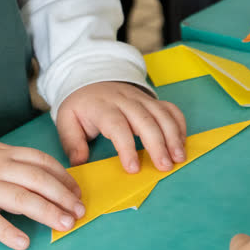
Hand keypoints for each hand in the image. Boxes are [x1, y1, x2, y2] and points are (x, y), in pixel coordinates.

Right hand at [0, 139, 84, 249]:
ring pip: (21, 199)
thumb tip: (45, 181)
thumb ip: (13, 164)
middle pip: (37, 180)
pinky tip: (23, 242)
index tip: (77, 190)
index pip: (41, 161)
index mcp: (3, 153)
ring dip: (47, 212)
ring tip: (64, 224)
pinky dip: (8, 232)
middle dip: (62, 196)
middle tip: (79, 211)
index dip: (63, 176)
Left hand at [55, 81, 185, 172]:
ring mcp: (141, 99)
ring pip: (161, 114)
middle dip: (158, 144)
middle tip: (165, 167)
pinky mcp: (152, 100)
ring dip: (173, 135)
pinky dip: (179, 124)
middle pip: (145, 120)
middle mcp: (125, 101)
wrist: (90, 80)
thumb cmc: (81, 106)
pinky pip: (170, 108)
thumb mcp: (67, 120)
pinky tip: (182, 142)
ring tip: (179, 157)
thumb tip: (79, 162)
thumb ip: (72, 142)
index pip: (117, 126)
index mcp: (102, 107)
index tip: (133, 168)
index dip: (126, 147)